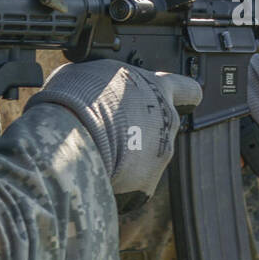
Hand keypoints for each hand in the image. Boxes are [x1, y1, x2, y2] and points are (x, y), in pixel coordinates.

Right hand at [27, 60, 202, 200]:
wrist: (70, 137)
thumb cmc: (79, 97)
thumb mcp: (96, 74)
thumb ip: (114, 83)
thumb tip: (104, 90)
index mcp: (158, 89)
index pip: (188, 90)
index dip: (183, 95)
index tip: (178, 100)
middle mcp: (167, 122)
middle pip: (161, 127)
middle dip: (141, 131)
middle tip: (110, 129)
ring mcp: (161, 156)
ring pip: (145, 158)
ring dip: (126, 157)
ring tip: (94, 151)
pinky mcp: (147, 186)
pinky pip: (131, 184)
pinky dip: (115, 181)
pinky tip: (93, 170)